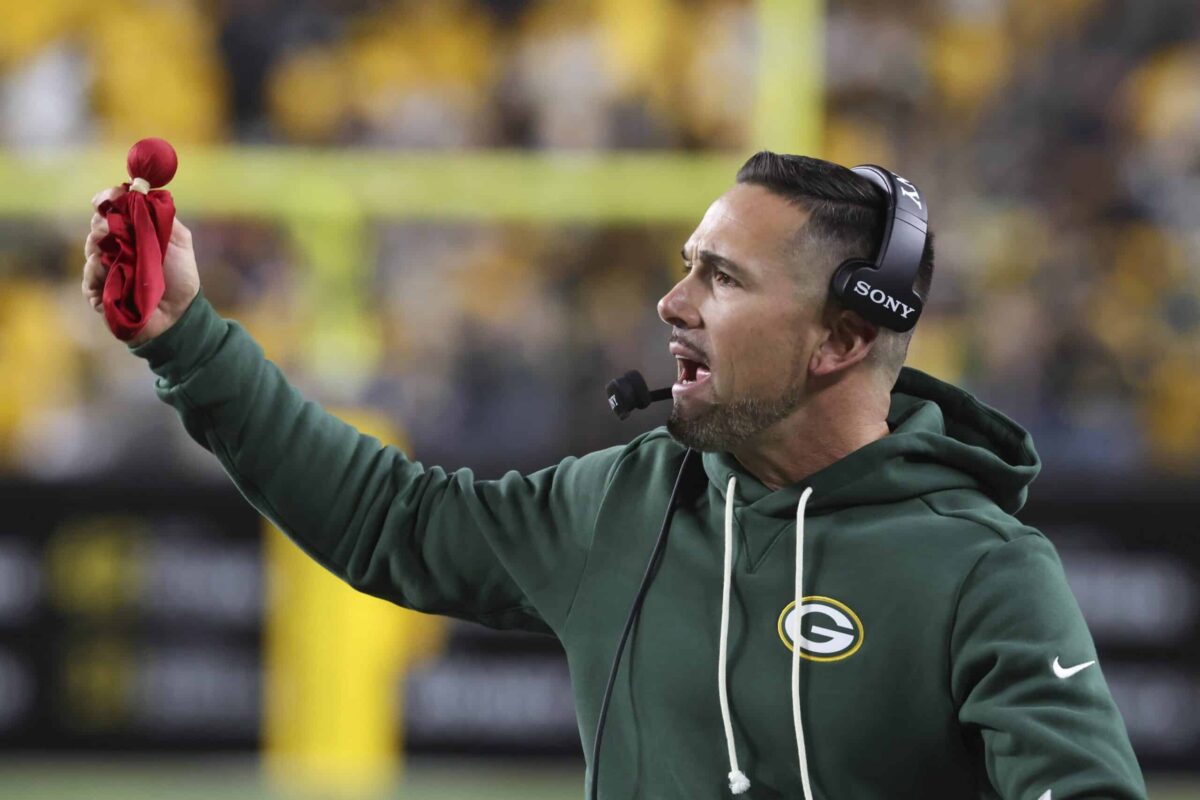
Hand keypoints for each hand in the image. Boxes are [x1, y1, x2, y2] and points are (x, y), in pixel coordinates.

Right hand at [82, 185, 201, 345]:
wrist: (180, 314)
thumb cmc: (181, 277)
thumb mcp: (179, 240)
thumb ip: (162, 215)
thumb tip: (140, 192)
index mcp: (132, 231)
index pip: (111, 207)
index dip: (109, 198)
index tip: (113, 196)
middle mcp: (115, 246)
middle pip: (97, 223)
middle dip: (105, 221)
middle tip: (114, 226)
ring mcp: (104, 268)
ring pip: (91, 246)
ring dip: (102, 245)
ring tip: (118, 252)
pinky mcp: (98, 291)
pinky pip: (89, 275)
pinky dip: (97, 271)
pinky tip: (110, 273)